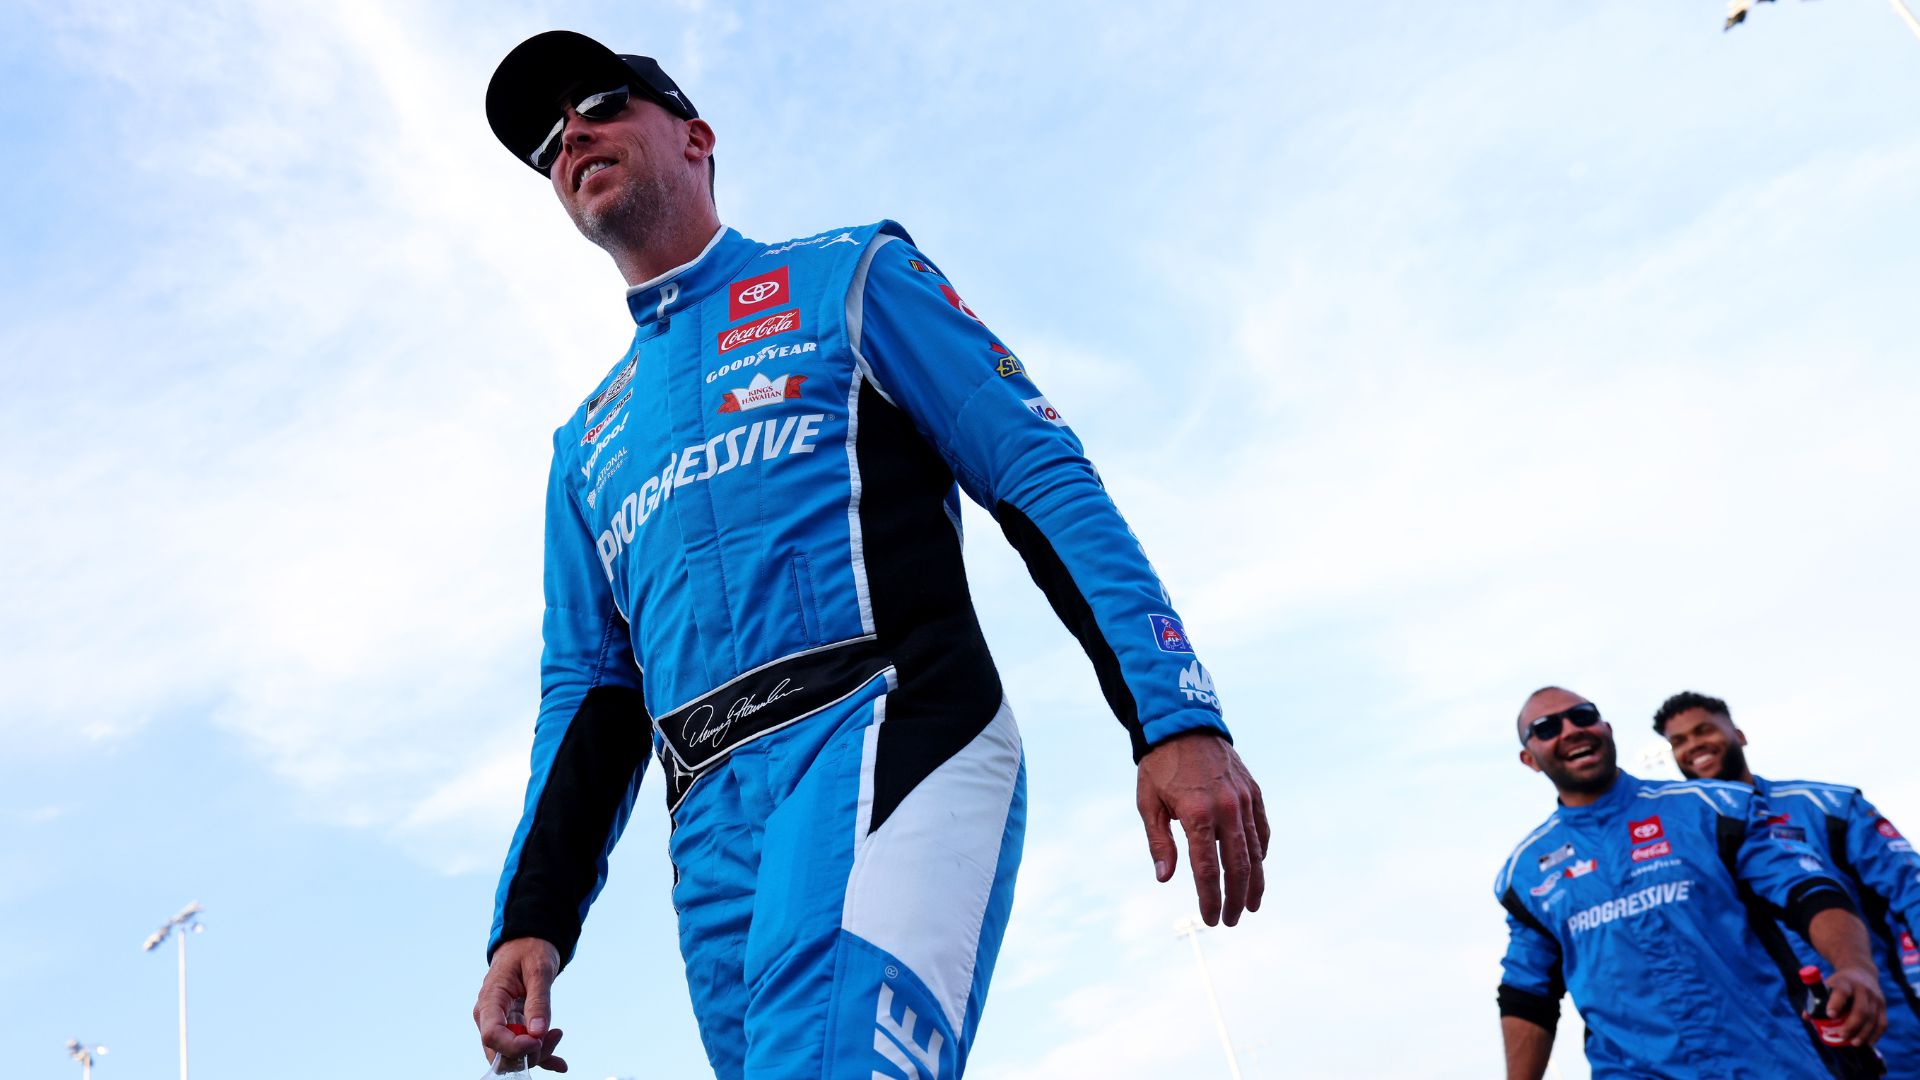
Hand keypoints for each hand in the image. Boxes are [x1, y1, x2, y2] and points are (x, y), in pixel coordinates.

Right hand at [474, 937, 568, 1071]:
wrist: (527, 941)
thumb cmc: (530, 950)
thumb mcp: (538, 970)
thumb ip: (538, 1001)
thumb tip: (538, 1032)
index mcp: (489, 1001)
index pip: (491, 1036)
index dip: (514, 1046)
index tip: (539, 1040)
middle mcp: (488, 1016)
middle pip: (500, 1052)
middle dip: (528, 1053)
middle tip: (554, 1035)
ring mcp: (499, 1023)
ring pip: (512, 1055)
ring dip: (537, 1053)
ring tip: (558, 1034)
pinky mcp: (511, 1026)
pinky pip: (522, 1049)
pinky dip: (541, 1057)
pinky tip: (560, 1064)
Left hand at [1136, 731, 1269, 925]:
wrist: (1183, 724)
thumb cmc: (1160, 767)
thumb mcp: (1148, 803)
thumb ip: (1159, 842)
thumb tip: (1165, 879)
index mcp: (1197, 813)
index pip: (1207, 869)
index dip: (1210, 899)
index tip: (1210, 919)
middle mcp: (1226, 808)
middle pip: (1238, 866)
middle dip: (1235, 899)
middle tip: (1230, 920)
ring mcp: (1244, 800)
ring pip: (1255, 852)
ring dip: (1254, 883)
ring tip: (1250, 905)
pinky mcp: (1254, 792)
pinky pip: (1261, 829)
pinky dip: (1260, 852)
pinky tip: (1256, 869)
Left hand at [1820, 966, 1887, 1046]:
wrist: (1861, 971)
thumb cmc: (1839, 982)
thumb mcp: (1827, 984)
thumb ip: (1816, 999)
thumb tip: (1806, 1017)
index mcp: (1845, 982)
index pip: (1841, 992)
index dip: (1836, 1003)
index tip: (1830, 1014)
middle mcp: (1863, 989)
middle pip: (1860, 1010)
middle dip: (1851, 1025)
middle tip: (1841, 1035)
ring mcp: (1875, 998)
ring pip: (1872, 1018)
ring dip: (1863, 1033)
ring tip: (1853, 1042)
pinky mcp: (1883, 1006)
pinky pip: (1882, 1023)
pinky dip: (1875, 1034)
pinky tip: (1867, 1042)